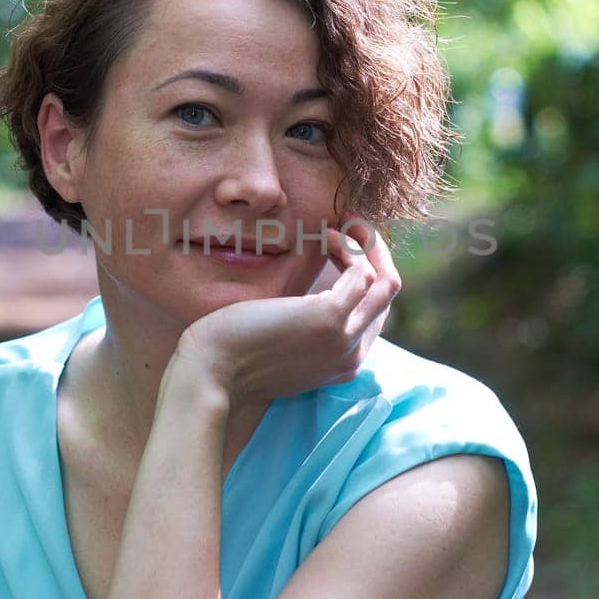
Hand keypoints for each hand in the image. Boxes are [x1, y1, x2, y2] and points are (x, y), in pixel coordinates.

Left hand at [172, 218, 401, 405]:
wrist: (211, 372)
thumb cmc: (233, 352)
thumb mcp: (278, 342)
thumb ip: (301, 328)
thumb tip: (303, 300)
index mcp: (341, 363)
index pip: (374, 313)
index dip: (363, 274)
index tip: (342, 248)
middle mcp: (352, 356)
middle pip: (387, 297)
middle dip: (374, 255)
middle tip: (352, 226)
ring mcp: (345, 339)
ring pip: (386, 283)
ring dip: (365, 246)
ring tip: (337, 227)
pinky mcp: (331, 319)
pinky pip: (363, 273)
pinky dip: (349, 247)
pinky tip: (324, 235)